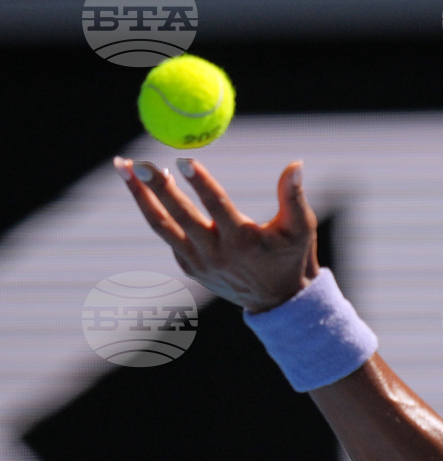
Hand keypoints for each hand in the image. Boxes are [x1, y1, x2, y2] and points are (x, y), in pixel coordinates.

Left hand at [113, 156, 320, 313]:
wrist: (278, 301)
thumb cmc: (292, 256)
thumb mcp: (301, 227)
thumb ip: (294, 196)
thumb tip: (295, 163)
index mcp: (244, 240)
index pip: (217, 207)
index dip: (200, 183)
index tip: (184, 160)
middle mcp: (217, 254)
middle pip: (180, 216)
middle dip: (157, 187)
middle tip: (139, 162)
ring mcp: (199, 263)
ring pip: (162, 226)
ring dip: (141, 197)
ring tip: (123, 168)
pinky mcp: (190, 268)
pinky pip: (169, 237)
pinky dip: (157, 211)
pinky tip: (152, 189)